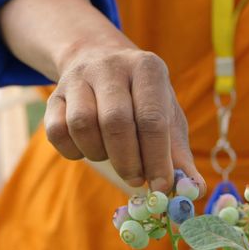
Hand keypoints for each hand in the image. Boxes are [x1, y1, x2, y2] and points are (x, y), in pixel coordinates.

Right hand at [0, 0, 203, 191]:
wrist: (98, 60)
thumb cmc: (141, 98)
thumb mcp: (166, 115)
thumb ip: (179, 153)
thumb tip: (195, 189)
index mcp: (147, 68)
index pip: (152, 118)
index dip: (157, 158)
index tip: (162, 185)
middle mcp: (111, 67)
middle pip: (115, 122)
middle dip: (128, 161)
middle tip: (137, 179)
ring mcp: (78, 78)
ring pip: (82, 125)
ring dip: (99, 154)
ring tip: (113, 157)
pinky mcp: (54, 94)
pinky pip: (57, 131)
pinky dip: (73, 151)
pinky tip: (89, 149)